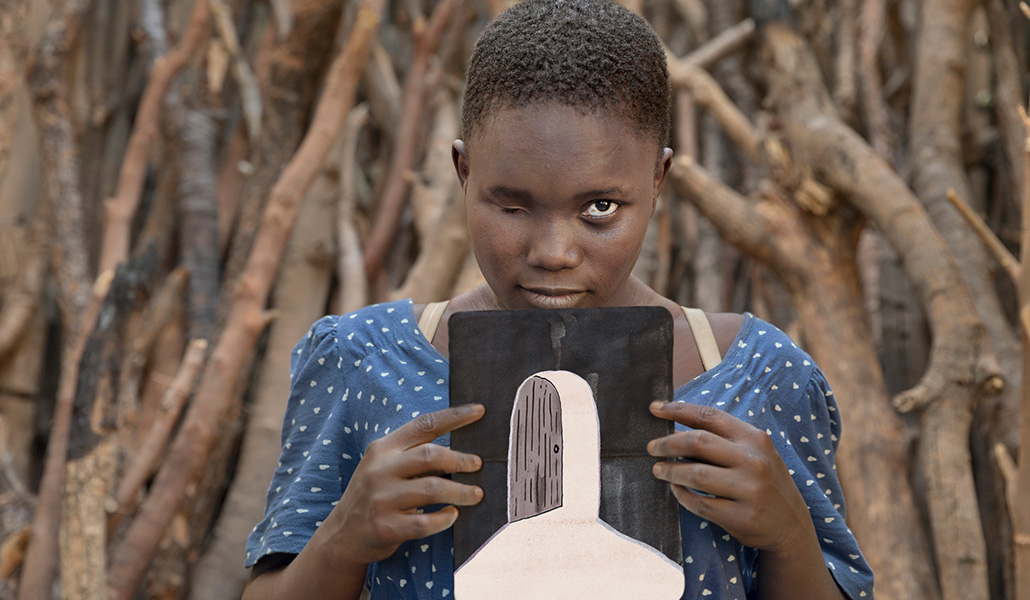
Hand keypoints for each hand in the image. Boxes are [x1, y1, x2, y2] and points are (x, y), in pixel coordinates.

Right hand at [322, 403, 485, 565]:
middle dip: (460, 460)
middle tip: (478, 465)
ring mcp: (380, 498)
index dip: (454, 416)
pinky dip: (444, 519)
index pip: (423, 425)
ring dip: (461, 492)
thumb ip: (411, 456)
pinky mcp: (384, 527)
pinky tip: (452, 515)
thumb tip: (458, 451)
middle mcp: (379, 470)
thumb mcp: (384, 467)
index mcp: (383, 449)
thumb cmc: (375, 496)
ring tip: (476, 494)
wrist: (342, 535)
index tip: (479, 411)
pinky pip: (424, 523)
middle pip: (430, 456)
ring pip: (432, 489)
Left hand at [647, 401, 812, 554]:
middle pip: (697, 442)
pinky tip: (676, 490)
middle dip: (667, 442)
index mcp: (754, 438)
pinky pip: (699, 503)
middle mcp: (753, 461)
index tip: (654, 409)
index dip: (678, 410)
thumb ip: (722, 440)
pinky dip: (682, 495)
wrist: (792, 526)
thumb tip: (675, 430)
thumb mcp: (754, 454)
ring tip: (658, 470)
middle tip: (651, 447)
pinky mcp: (741, 517)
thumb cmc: (765, 482)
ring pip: (695, 473)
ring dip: (670, 471)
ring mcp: (749, 490)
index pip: (709, 416)